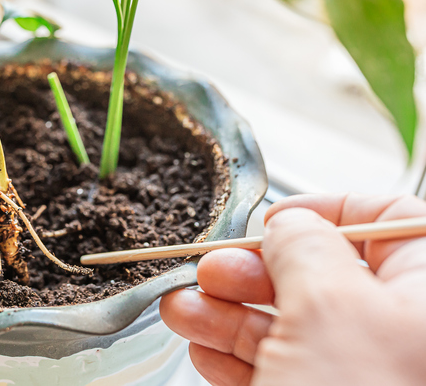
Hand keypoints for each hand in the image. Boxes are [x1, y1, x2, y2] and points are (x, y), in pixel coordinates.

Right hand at [160, 193, 425, 385]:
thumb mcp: (330, 305)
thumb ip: (304, 246)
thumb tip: (288, 224)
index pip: (388, 223)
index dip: (326, 212)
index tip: (273, 219)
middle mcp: (401, 334)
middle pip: (322, 277)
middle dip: (253, 271)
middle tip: (207, 270)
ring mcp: (360, 375)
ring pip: (290, 328)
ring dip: (227, 314)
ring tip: (181, 310)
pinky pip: (278, 372)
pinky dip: (235, 359)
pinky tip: (202, 351)